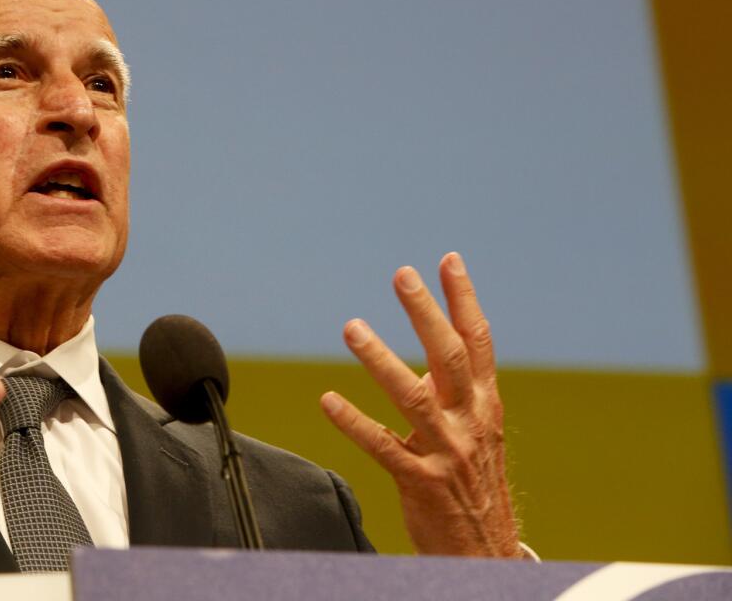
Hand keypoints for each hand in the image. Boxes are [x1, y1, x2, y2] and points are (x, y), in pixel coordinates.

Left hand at [320, 252, 520, 556]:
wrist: (486, 553)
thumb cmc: (473, 486)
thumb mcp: (475, 433)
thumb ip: (454, 395)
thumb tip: (426, 359)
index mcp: (484, 406)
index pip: (477, 343)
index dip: (464, 300)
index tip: (448, 261)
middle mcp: (470, 423)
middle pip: (447, 357)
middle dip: (425, 312)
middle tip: (402, 274)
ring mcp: (447, 453)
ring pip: (412, 397)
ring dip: (380, 359)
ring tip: (352, 326)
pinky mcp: (420, 483)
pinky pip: (383, 447)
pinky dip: (355, 422)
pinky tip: (328, 400)